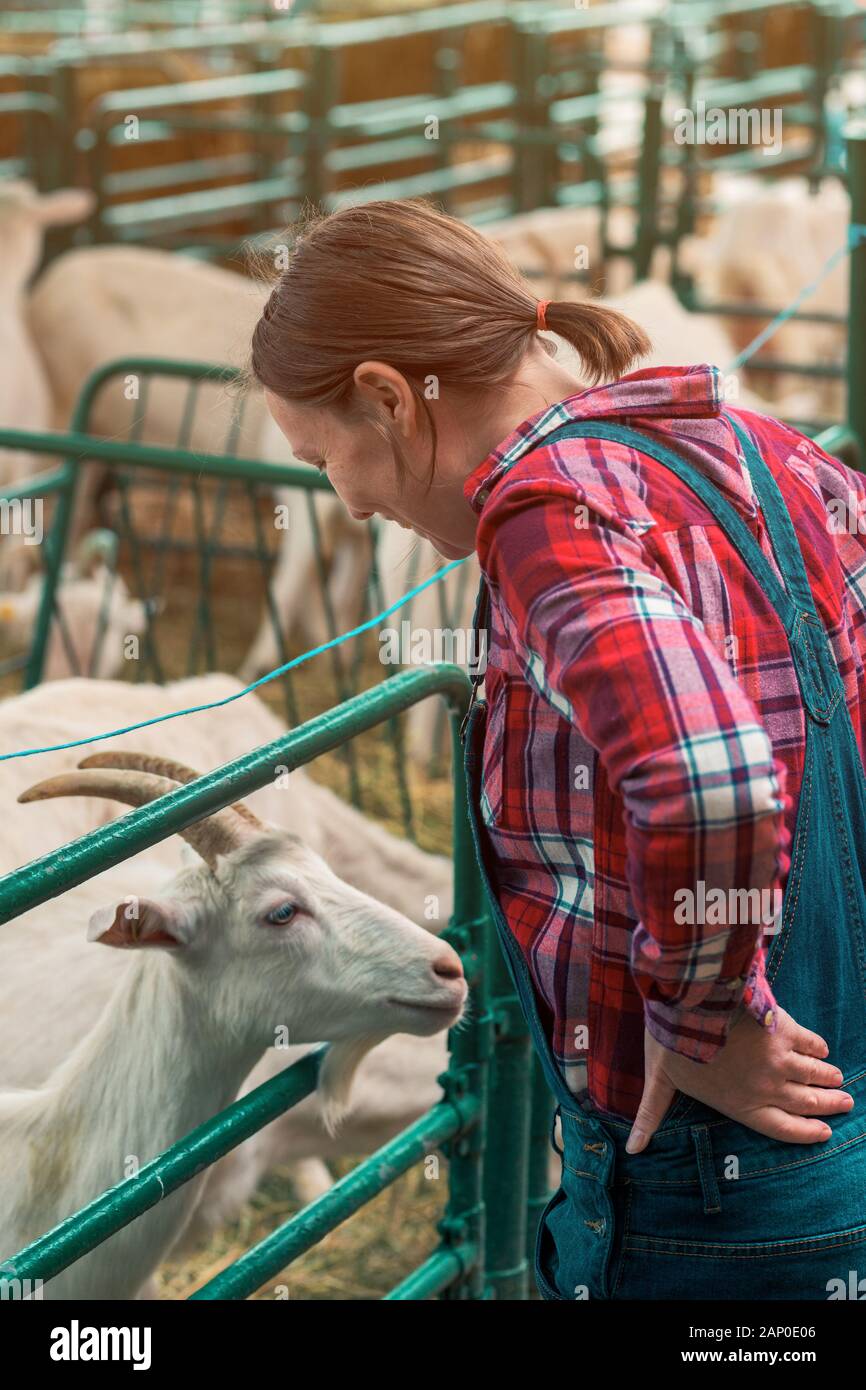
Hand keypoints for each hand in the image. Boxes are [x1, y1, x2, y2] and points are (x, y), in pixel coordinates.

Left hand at [625, 1003, 853, 1151]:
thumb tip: (633, 1150)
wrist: (688, 1003)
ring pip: (814, 1075)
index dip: (807, 1133)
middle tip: (845, 1104)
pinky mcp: (784, 1030)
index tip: (825, 1132)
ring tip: (839, 1081)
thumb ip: (652, 1116)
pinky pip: (811, 1044)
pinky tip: (823, 1050)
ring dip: (829, 1079)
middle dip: (828, 1106)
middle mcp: (766, 1088)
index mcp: (740, 1105)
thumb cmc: (671, 1043)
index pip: (782, 1128)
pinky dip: (819, 1049)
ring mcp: (778, 1060)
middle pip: (807, 1103)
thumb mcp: (659, 1082)